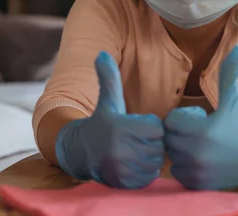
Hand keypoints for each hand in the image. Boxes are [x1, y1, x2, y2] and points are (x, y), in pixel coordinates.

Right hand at [55, 51, 164, 188]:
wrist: (80, 152)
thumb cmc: (101, 121)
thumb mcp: (107, 99)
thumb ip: (108, 77)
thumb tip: (101, 53)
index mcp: (120, 127)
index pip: (156, 128)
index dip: (150, 126)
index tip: (138, 125)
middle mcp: (120, 150)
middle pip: (158, 145)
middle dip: (151, 142)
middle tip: (136, 139)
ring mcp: (121, 169)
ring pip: (154, 161)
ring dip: (149, 157)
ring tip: (134, 150)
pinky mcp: (123, 183)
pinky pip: (148, 176)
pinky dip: (144, 171)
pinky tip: (132, 163)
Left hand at [164, 44, 237, 189]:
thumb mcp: (235, 99)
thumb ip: (229, 73)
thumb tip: (237, 48)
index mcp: (203, 131)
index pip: (171, 121)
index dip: (185, 117)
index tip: (202, 119)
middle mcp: (197, 153)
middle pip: (170, 138)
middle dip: (182, 133)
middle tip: (202, 132)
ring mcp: (196, 170)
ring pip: (172, 155)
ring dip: (182, 149)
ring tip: (202, 146)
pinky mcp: (196, 184)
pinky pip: (177, 171)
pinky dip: (185, 165)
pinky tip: (203, 159)